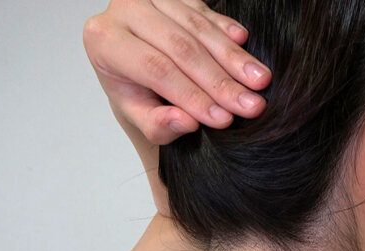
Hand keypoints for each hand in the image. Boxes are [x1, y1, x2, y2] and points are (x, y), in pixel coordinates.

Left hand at [82, 0, 271, 216]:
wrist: (134, 68)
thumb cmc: (135, 92)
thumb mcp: (139, 116)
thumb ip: (158, 124)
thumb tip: (186, 122)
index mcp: (104, 40)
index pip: (155, 68)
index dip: (192, 95)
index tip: (224, 119)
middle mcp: (124, 9)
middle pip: (180, 47)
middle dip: (220, 80)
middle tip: (251, 105)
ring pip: (198, 26)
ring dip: (234, 57)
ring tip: (260, 81)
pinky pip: (206, 10)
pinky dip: (227, 28)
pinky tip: (245, 43)